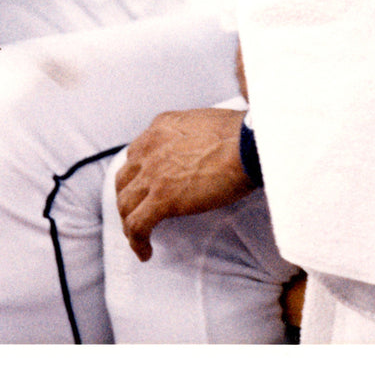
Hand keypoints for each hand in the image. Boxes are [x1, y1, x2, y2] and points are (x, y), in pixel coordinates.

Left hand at [115, 108, 253, 261]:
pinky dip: (137, 242)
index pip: (137, 153)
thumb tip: (194, 152)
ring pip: (125, 204)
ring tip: (140, 238)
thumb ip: (188, 135)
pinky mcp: (161, 198)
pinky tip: (146, 252)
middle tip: (139, 213)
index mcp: (160, 127)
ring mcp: (153, 174)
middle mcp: (150, 147)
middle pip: (124, 179)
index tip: (146, 188)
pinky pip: (137, 226)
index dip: (139, 174)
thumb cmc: (241, 134)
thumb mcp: (203, 121)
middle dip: (128, 198)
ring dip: (129, 224)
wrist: (249, 145)